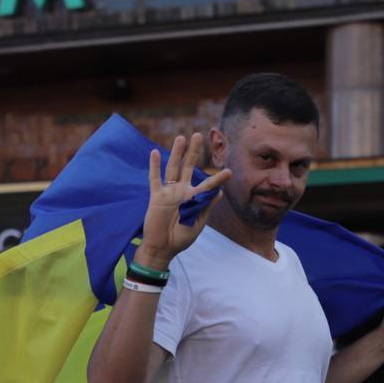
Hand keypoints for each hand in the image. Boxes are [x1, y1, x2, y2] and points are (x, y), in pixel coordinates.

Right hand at [139, 133, 231, 266]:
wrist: (163, 248)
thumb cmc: (181, 238)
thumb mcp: (198, 223)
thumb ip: (206, 207)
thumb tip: (218, 192)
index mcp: (195, 199)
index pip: (208, 185)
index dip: (218, 178)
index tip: (229, 171)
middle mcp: (182, 192)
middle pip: (188, 167)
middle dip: (193, 151)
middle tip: (199, 134)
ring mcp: (169, 193)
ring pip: (173, 168)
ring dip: (176, 153)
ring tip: (181, 138)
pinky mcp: (156, 197)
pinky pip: (155, 179)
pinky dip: (154, 166)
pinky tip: (155, 152)